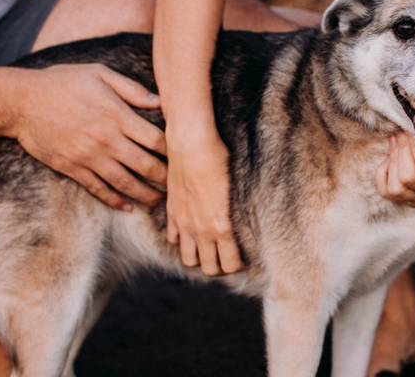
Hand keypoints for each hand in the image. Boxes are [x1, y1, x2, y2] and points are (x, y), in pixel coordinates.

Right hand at [11, 64, 167, 210]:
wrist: (21, 102)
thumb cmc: (63, 82)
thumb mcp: (100, 74)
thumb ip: (132, 89)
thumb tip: (161, 102)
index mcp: (117, 115)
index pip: (156, 139)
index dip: (174, 150)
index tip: (185, 156)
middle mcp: (107, 139)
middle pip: (145, 165)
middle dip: (165, 177)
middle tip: (180, 186)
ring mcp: (89, 156)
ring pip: (125, 182)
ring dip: (145, 194)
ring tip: (159, 202)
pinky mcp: (72, 168)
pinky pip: (98, 189)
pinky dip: (115, 200)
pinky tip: (128, 206)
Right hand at [165, 125, 242, 274]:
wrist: (191, 144)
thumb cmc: (220, 160)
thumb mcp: (236, 189)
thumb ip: (234, 213)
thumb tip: (238, 223)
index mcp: (222, 226)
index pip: (230, 264)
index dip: (237, 266)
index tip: (242, 260)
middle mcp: (201, 230)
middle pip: (210, 268)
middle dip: (220, 267)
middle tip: (227, 258)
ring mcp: (184, 223)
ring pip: (189, 259)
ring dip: (200, 258)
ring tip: (209, 251)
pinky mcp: (172, 213)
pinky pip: (174, 239)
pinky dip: (183, 241)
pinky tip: (191, 233)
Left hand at [376, 132, 414, 206]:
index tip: (413, 133)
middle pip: (408, 178)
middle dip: (401, 151)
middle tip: (402, 134)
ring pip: (395, 188)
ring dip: (392, 161)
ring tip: (396, 143)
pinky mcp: (407, 201)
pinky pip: (386, 191)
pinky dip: (383, 173)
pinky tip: (391, 159)